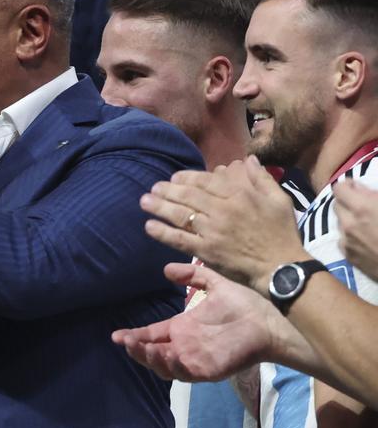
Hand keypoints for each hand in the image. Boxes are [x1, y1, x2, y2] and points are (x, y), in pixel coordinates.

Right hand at [111, 262, 279, 381]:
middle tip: (126, 341)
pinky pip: (185, 373)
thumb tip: (166, 269)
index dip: (134, 337)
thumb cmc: (245, 304)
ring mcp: (196, 360)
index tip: (117, 335)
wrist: (269, 320)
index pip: (152, 335)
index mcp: (183, 329)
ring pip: (165, 367)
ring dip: (150, 359)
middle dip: (137, 350)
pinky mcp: (209, 370)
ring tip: (142, 348)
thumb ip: (193, 275)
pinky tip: (164, 354)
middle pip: (152, 354)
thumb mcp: (215, 284)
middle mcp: (185, 346)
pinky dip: (172, 367)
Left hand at [139, 156, 307, 291]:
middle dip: (167, 190)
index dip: (187, 178)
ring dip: (160, 207)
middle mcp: (223, 211)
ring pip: (181, 215)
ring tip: (144, 201)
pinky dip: (163, 233)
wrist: (282, 267)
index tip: (174, 178)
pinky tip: (149, 227)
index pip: (206, 182)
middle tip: (153, 188)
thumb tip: (249, 159)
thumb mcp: (279, 201)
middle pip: (188, 196)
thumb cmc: (282, 234)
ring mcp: (213, 231)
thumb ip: (262, 179)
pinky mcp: (207, 251)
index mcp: (240, 196)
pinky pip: (180, 240)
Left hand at [334, 179, 377, 279]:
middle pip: (337, 205)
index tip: (358, 190)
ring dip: (350, 220)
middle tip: (365, 207)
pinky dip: (351, 237)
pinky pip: (343, 240)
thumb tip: (359, 188)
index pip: (338, 189)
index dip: (348, 187)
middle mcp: (349, 224)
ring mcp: (347, 242)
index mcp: (362, 208)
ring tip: (369, 225)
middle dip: (348, 203)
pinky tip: (368, 240)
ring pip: (340, 223)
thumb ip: (374, 195)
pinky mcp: (349, 257)